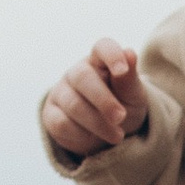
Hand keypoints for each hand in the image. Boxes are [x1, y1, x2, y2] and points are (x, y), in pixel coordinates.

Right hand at [43, 42, 148, 159]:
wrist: (108, 133)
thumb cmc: (123, 106)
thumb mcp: (133, 95)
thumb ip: (129, 78)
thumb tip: (129, 52)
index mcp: (100, 61)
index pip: (102, 47)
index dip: (111, 55)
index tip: (122, 70)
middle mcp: (77, 72)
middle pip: (83, 77)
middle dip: (103, 100)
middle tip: (120, 117)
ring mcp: (61, 92)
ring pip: (73, 104)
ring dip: (98, 123)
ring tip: (117, 135)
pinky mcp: (51, 115)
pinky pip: (62, 124)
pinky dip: (82, 134)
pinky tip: (94, 138)